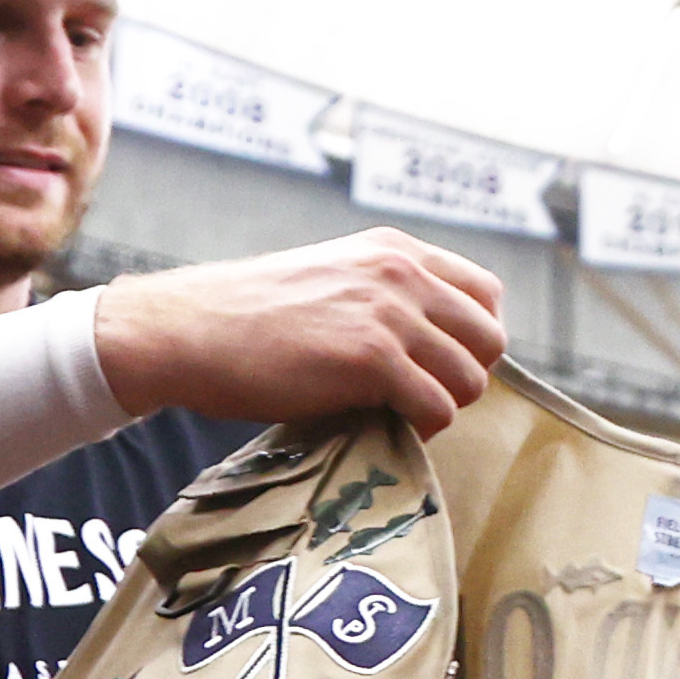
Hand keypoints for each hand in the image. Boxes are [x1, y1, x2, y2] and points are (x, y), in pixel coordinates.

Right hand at [93, 231, 507, 440]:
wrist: (190, 329)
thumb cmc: (252, 316)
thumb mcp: (333, 279)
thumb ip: (385, 295)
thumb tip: (434, 344)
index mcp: (396, 250)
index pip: (486, 293)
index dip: (474, 337)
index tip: (443, 364)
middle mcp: (402, 273)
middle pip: (489, 338)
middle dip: (465, 376)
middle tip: (424, 396)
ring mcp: (390, 313)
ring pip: (470, 377)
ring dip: (444, 406)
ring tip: (402, 413)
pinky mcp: (372, 358)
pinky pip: (437, 407)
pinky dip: (422, 428)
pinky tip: (387, 425)